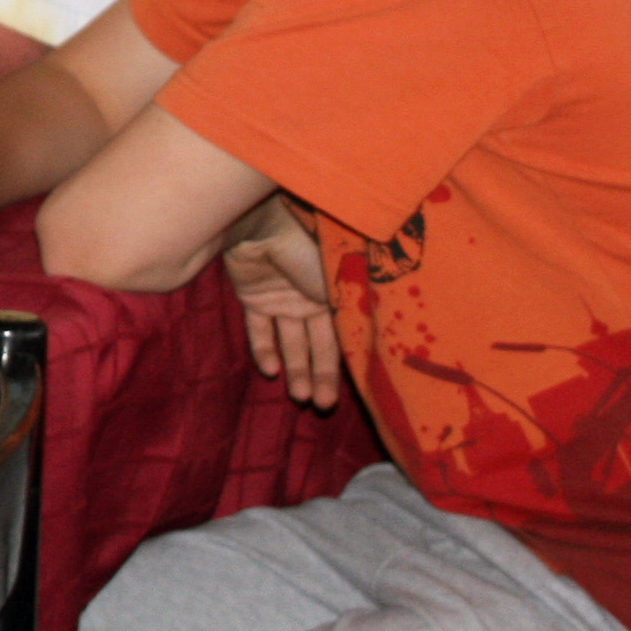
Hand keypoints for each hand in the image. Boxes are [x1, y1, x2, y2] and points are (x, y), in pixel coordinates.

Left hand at [223, 196, 342, 409]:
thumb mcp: (343, 283)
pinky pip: (258, 328)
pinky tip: (270, 372)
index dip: (345, 364)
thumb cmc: (310, 248)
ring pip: (289, 341)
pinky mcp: (252, 295)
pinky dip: (263, 350)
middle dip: (320, 376)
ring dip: (295, 369)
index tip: (351, 391)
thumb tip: (377, 343)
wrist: (264, 223)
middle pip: (316, 344)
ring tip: (300, 398)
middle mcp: (310, 298)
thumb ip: (355, 311)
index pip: (342, 336)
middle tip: (321, 406)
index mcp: (336, 293)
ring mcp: (281, 297)